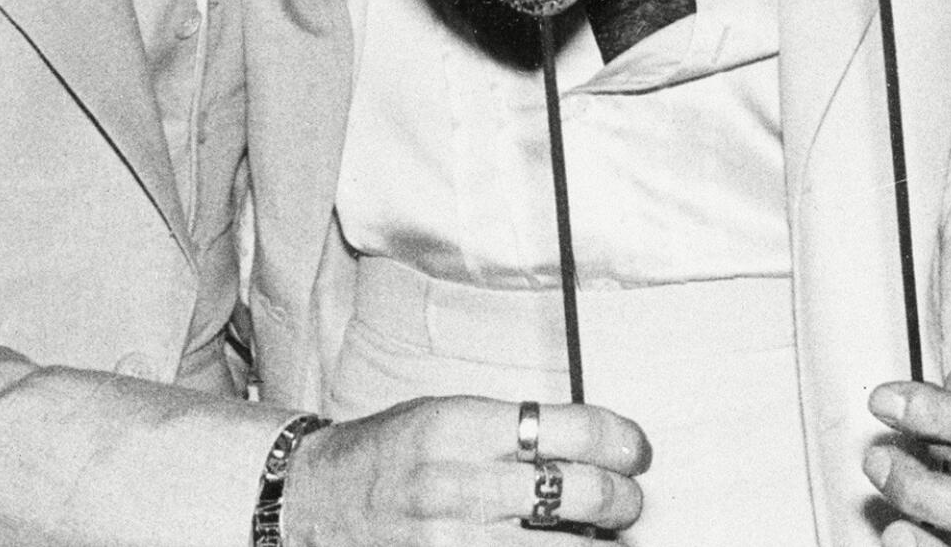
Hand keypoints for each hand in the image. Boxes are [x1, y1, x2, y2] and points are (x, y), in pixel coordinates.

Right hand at [284, 395, 649, 544]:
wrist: (314, 502)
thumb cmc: (389, 452)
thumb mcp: (449, 415)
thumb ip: (515, 432)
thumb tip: (596, 448)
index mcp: (462, 424)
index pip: (571, 430)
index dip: (621, 442)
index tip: (636, 451)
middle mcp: (459, 484)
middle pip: (579, 493)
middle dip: (623, 499)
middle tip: (629, 499)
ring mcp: (451, 541)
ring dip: (600, 545)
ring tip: (609, 537)